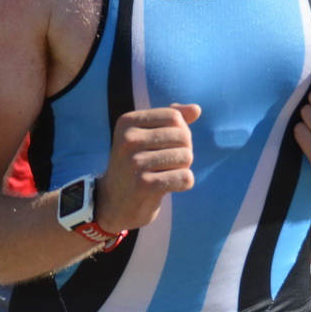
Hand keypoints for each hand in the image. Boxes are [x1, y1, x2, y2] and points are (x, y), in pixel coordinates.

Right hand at [96, 104, 201, 234]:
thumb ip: (172, 118)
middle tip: (166, 163)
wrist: (114, 202)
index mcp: (127, 122)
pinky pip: (185, 178)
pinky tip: (168, 186)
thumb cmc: (136, 164)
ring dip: (183, 168)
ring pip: (186, 157)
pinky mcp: (145, 186)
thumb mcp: (146, 136)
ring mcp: (135, 163)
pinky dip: (184, 183)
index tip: (166, 145)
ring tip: (164, 174)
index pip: (174, 117)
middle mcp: (128, 140)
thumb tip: (196, 109)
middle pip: (183, 136)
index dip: (180, 131)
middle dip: (183, 150)